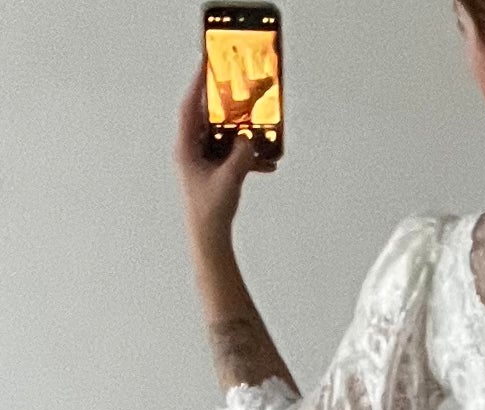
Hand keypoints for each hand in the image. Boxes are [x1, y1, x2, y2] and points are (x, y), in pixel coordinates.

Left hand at [175, 66, 272, 247]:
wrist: (210, 238)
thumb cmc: (210, 212)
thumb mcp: (229, 180)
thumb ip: (241, 157)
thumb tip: (249, 139)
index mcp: (186, 148)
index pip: (190, 107)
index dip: (197, 84)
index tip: (205, 64)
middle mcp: (193, 150)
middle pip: (209, 118)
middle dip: (226, 106)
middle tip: (239, 91)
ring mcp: (204, 160)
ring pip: (223, 136)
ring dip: (242, 134)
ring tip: (257, 128)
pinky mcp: (215, 171)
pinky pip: (232, 155)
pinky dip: (248, 156)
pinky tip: (266, 162)